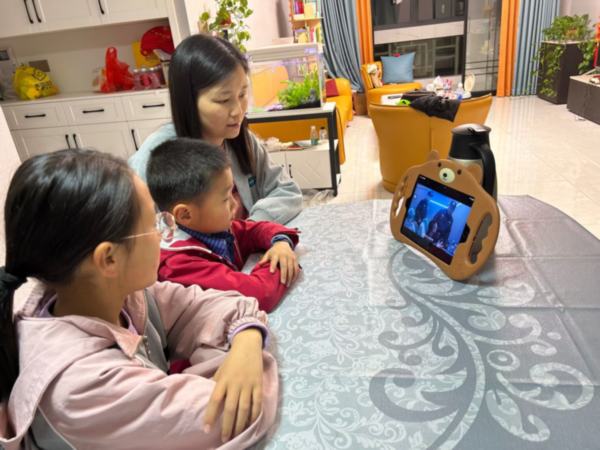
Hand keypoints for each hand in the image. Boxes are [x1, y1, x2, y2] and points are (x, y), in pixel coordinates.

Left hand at [203, 328, 263, 442]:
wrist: (248, 345)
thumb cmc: (232, 360)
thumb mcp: (220, 371)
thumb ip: (215, 385)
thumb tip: (207, 400)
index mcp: (223, 380)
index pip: (215, 400)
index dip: (210, 415)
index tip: (206, 429)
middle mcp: (235, 383)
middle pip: (230, 408)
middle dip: (227, 425)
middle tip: (225, 438)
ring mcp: (248, 385)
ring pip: (244, 408)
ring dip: (240, 424)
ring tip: (236, 435)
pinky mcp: (258, 385)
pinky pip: (257, 403)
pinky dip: (254, 415)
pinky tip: (250, 424)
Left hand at [258, 241, 299, 285]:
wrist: (283, 244)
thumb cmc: (274, 251)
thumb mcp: (268, 254)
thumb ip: (264, 260)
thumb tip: (259, 265)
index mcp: (276, 254)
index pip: (274, 260)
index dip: (273, 266)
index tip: (271, 272)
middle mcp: (284, 255)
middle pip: (285, 266)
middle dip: (284, 275)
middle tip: (283, 283)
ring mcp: (290, 257)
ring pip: (291, 268)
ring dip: (290, 277)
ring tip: (288, 284)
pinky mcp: (295, 259)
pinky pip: (296, 267)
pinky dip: (295, 274)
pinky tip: (292, 280)